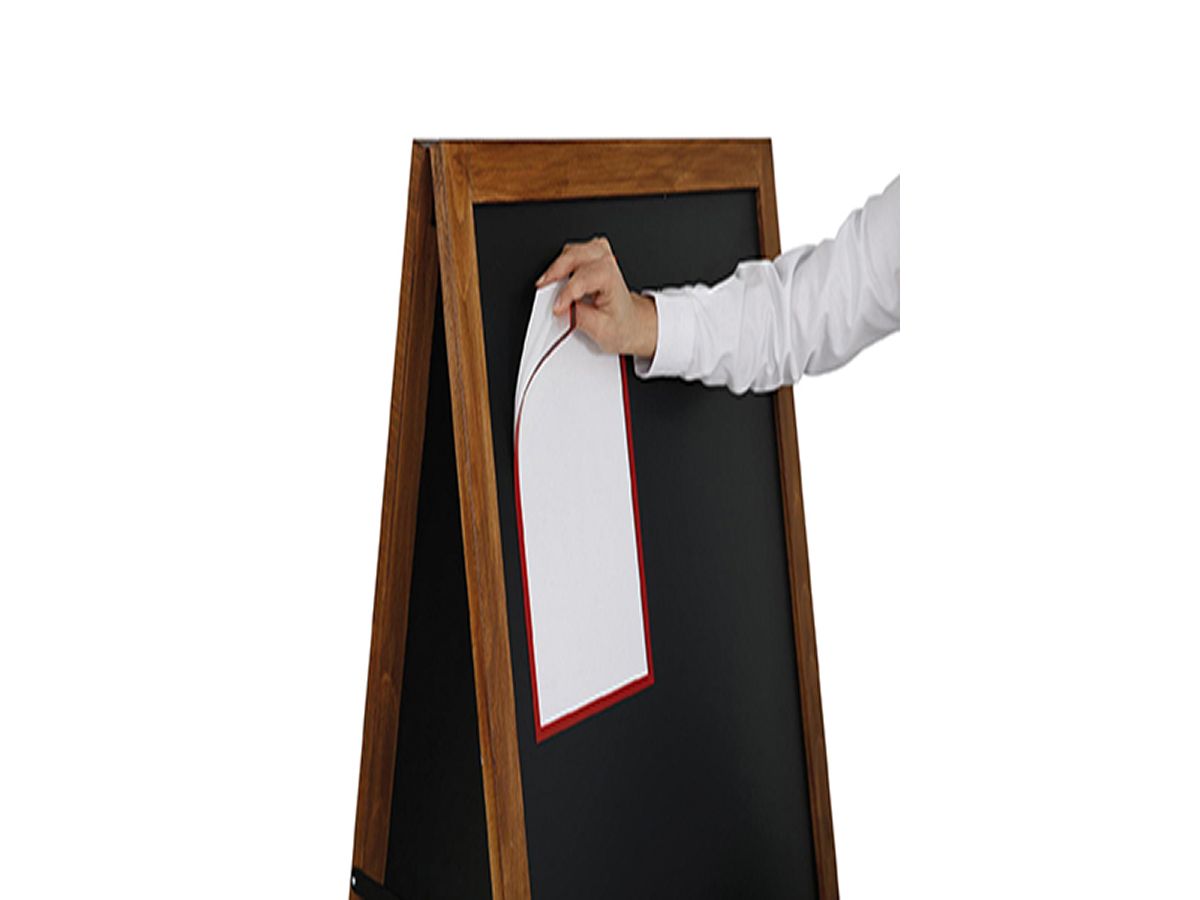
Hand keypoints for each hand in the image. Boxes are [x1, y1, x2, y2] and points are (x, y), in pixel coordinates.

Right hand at [535, 236, 657, 358]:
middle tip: (543, 288)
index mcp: (612, 279)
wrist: (631, 321)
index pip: (585, 277)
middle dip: (556, 271)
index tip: (558, 307)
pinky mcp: (593, 257)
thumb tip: (562, 308)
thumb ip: (579, 318)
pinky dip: (562, 262)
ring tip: (548, 283)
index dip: (568, 292)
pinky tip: (558, 276)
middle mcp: (607, 263)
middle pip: (576, 256)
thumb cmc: (622, 324)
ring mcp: (601, 256)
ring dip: (558, 265)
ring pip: (572, 251)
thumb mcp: (601, 330)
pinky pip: (573, 251)